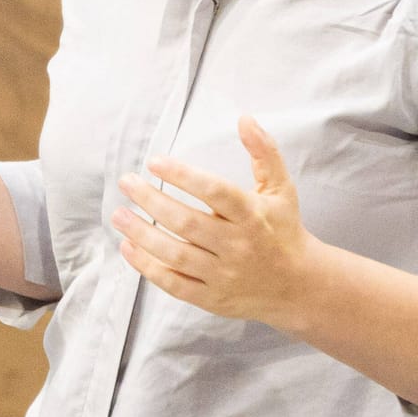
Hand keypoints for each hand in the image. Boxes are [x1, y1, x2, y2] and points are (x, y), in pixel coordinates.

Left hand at [112, 116, 316, 328]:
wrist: (299, 286)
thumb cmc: (283, 230)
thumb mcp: (281, 189)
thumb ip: (264, 152)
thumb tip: (245, 118)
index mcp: (252, 215)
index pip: (215, 192)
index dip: (183, 175)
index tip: (154, 161)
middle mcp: (237, 246)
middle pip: (187, 223)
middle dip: (151, 200)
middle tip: (126, 182)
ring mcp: (224, 275)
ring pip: (175, 255)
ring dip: (142, 234)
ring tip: (118, 215)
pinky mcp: (212, 298)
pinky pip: (174, 284)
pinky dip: (147, 267)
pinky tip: (128, 247)